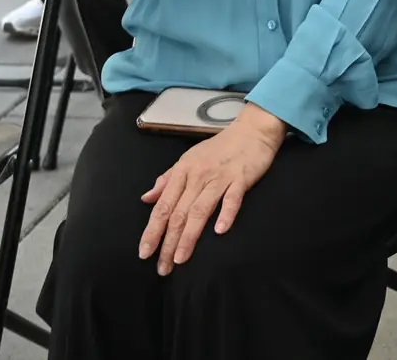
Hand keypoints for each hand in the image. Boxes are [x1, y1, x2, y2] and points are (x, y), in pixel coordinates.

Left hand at [139, 104, 286, 275]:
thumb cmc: (220, 146)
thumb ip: (168, 179)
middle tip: (163, 267)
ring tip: (181, 258)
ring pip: (199, 210)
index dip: (152, 231)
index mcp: (182, 172)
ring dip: (189, 236)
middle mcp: (198, 176)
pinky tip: (220, 231)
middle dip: (168, 243)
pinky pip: (232, 198)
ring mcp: (220, 178)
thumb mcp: (189, 159)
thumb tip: (146, 198)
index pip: (163, 206)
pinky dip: (226, 214)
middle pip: (179, 213)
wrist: (252, 129)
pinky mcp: (241, 178)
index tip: (144, 253)